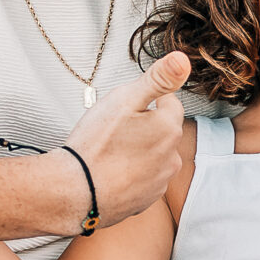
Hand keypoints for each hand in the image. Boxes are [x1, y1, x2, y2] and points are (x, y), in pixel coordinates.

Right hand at [61, 51, 192, 227]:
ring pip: (154, 154)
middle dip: (143, 126)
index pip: (168, 102)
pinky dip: (131, 173)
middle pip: (161, 129)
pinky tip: (110, 172)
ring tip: (110, 152)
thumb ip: (157, 79)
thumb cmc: (96, 144)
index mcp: (169, 128)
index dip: (144, 101)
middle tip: (113, 130)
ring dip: (139, 150)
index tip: (123, 109)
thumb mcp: (124, 100)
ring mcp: (160, 180)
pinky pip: (144, 178)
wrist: (76, 192)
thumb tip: (183, 60)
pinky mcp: (147, 199)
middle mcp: (172, 156)